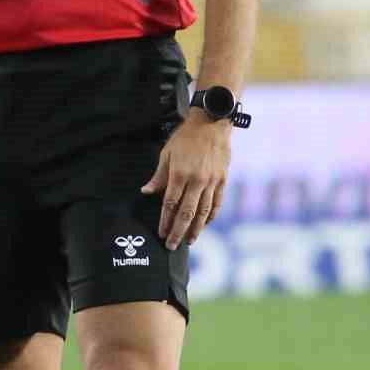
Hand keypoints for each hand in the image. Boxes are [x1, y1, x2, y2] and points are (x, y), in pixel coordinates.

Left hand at [141, 112, 230, 250]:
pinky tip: (206, 224)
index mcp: (180, 174)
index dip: (165, 221)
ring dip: (196, 229)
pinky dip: (211, 216)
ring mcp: (212, 182)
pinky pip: (217, 202)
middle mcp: (197, 181)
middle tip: (172, 246)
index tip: (162, 234)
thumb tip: (146, 192)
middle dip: (178, 231)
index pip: (170, 204)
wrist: (212, 123)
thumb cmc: (186, 137)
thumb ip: (158, 176)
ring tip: (189, 241)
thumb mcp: (167, 153)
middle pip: (186, 213)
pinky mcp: (223, 180)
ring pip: (204, 212)